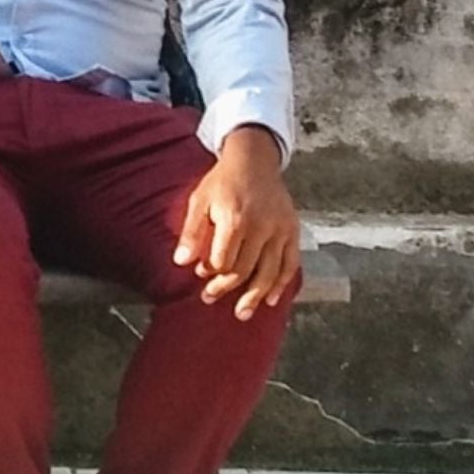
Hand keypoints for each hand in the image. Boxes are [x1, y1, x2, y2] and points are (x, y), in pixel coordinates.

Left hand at [174, 126, 299, 320]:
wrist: (253, 160)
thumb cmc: (222, 182)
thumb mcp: (200, 200)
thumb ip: (191, 232)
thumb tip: (181, 263)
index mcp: (234, 219)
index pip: (222, 260)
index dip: (211, 273)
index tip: (201, 278)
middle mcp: (260, 227)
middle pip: (244, 269)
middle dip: (226, 288)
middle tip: (211, 298)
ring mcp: (279, 230)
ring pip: (269, 273)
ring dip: (255, 297)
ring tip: (242, 313)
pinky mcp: (292, 231)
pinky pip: (290, 265)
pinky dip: (281, 285)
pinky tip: (270, 299)